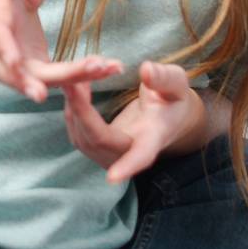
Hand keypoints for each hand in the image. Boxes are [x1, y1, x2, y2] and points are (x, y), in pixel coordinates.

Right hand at [0, 0, 121, 102]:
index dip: (5, 51)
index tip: (15, 62)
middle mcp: (6, 49)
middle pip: (20, 71)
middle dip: (39, 81)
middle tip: (64, 86)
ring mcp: (23, 62)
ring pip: (44, 79)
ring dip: (73, 78)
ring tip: (104, 69)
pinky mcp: (41, 66)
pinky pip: (62, 76)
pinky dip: (86, 74)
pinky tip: (112, 67)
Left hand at [58, 61, 205, 183]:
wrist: (167, 116)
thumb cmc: (172, 100)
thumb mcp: (176, 84)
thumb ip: (164, 78)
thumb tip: (146, 70)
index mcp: (153, 138)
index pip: (141, 156)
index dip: (128, 166)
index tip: (112, 178)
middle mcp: (128, 151)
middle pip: (98, 140)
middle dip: (81, 109)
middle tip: (71, 79)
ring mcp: (109, 153)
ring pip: (81, 135)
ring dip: (74, 104)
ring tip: (74, 74)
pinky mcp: (95, 146)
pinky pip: (76, 129)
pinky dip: (72, 106)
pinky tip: (74, 84)